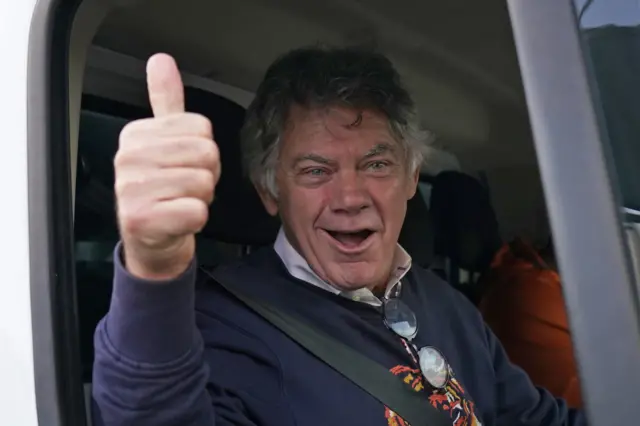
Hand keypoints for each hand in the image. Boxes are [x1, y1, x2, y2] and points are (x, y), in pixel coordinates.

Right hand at [115, 53, 220, 279]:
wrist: (150, 241)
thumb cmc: (162, 190)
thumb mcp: (163, 142)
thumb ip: (166, 102)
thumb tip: (162, 60)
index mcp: (136, 134)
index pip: (202, 128)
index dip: (204, 151)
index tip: (183, 166)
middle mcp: (129, 159)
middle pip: (207, 153)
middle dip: (207, 174)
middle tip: (185, 188)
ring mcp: (132, 190)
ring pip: (205, 182)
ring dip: (202, 198)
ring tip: (179, 202)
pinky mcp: (143, 220)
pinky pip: (198, 211)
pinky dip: (197, 219)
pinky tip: (177, 220)